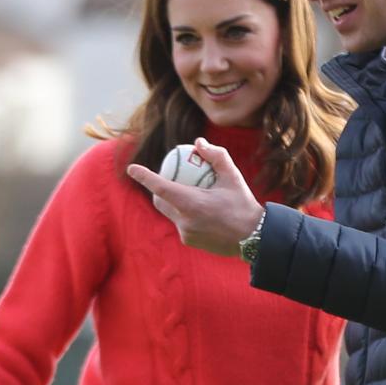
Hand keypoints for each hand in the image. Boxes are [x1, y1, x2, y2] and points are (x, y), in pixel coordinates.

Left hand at [127, 137, 264, 256]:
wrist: (253, 238)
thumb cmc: (243, 204)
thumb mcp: (233, 176)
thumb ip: (216, 155)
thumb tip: (197, 143)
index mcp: (191, 203)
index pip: (160, 187)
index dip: (143, 176)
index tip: (132, 168)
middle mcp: (184, 220)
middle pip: (160, 201)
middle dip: (157, 189)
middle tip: (167, 178)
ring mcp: (185, 233)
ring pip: (170, 212)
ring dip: (174, 201)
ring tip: (190, 193)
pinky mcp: (189, 241)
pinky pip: (181, 223)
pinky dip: (185, 214)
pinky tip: (201, 211)